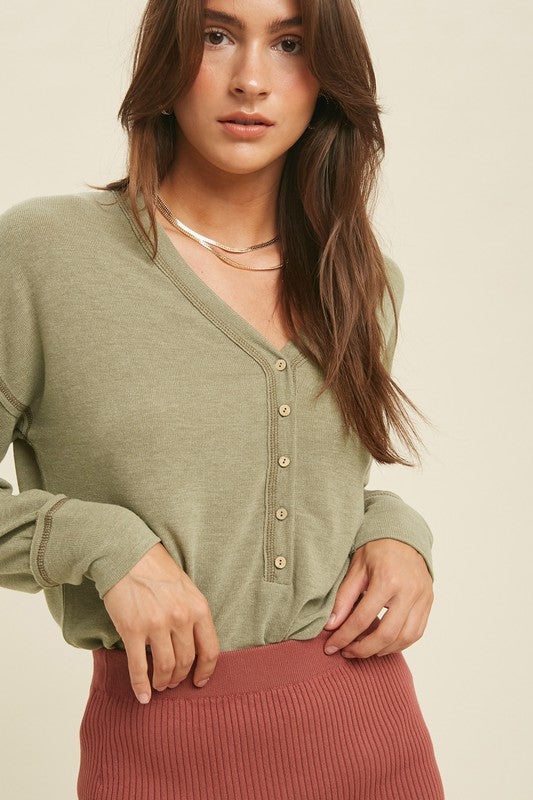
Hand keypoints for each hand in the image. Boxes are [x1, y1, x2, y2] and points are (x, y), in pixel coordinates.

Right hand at [102, 543, 219, 702]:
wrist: (126, 554)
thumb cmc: (156, 569)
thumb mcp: (185, 588)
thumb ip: (192, 613)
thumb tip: (193, 643)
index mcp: (198, 607)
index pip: (210, 649)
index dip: (206, 671)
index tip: (200, 682)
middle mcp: (180, 617)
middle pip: (186, 661)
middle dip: (179, 677)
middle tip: (172, 682)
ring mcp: (157, 624)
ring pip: (165, 667)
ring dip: (162, 682)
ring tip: (159, 686)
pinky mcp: (133, 630)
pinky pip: (139, 667)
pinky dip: (141, 686)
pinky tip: (142, 696)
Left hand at [322, 538, 433, 657]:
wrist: (403, 535)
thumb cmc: (377, 548)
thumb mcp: (356, 568)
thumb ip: (344, 598)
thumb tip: (331, 626)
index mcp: (387, 580)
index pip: (363, 618)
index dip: (345, 636)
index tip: (331, 646)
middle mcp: (409, 591)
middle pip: (386, 635)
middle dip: (363, 650)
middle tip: (346, 652)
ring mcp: (422, 598)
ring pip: (404, 638)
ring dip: (382, 650)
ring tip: (363, 650)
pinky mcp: (429, 602)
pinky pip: (416, 632)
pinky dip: (399, 644)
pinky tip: (383, 644)